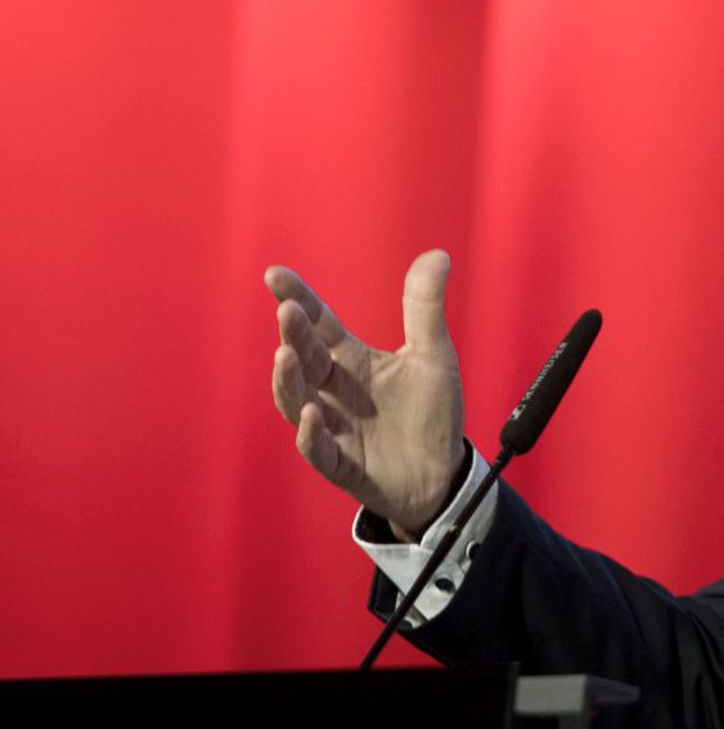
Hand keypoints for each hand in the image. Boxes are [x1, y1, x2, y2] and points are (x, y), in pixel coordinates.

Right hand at [266, 250, 465, 535]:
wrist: (444, 473)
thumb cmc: (430, 413)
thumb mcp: (434, 355)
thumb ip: (426, 308)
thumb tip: (437, 254)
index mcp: (350, 360)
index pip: (318, 324)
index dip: (297, 298)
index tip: (275, 274)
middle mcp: (332, 390)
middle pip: (305, 358)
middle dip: (294, 334)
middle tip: (289, 310)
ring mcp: (332, 427)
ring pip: (295, 401)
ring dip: (288, 380)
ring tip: (286, 355)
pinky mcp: (342, 464)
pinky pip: (318, 451)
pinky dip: (310, 434)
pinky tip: (311, 415)